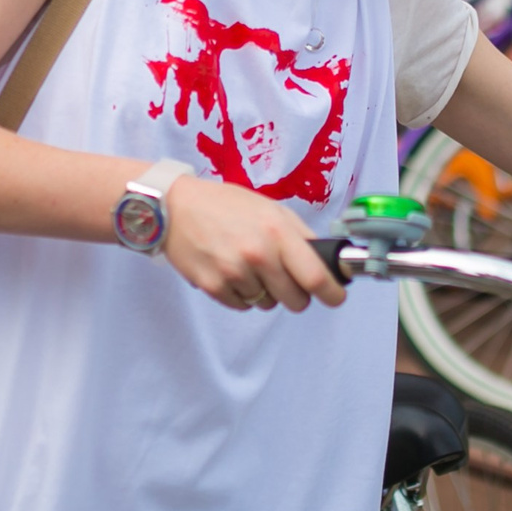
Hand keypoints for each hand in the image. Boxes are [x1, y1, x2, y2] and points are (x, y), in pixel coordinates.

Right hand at [160, 177, 348, 312]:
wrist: (176, 207)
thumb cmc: (226, 205)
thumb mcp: (271, 209)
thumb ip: (299, 236)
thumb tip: (325, 262)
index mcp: (277, 232)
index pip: (315, 277)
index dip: (331, 293)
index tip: (336, 297)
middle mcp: (258, 255)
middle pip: (295, 300)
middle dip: (296, 294)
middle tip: (285, 279)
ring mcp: (234, 273)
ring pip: (267, 304)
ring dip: (264, 292)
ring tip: (248, 266)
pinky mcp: (213, 287)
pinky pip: (242, 305)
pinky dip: (242, 294)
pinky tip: (231, 271)